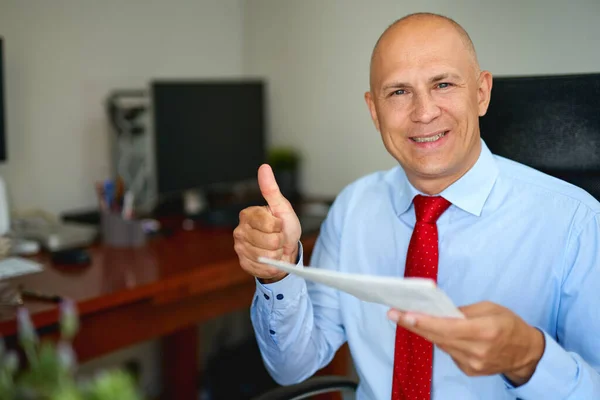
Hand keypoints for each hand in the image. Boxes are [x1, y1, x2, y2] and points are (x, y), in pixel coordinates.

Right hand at [233, 164, 301, 282]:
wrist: (286, 250)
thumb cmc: (284, 226)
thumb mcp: (282, 207)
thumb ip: (271, 189)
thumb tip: (264, 167)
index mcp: (248, 214)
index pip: (269, 223)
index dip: (279, 226)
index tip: (279, 225)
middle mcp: (240, 231)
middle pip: (269, 242)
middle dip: (279, 242)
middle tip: (278, 238)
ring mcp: (240, 248)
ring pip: (266, 256)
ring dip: (276, 254)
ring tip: (275, 249)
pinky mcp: (243, 263)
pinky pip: (262, 267)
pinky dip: (272, 266)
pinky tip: (271, 259)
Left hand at [388, 301, 544, 384]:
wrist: (527, 353)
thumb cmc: (509, 324)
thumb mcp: (490, 308)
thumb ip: (464, 310)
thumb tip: (439, 310)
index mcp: (485, 331)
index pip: (447, 327)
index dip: (424, 322)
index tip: (404, 314)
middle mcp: (477, 351)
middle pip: (438, 337)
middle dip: (413, 324)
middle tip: (393, 313)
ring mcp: (472, 364)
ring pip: (440, 345)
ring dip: (424, 331)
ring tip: (406, 317)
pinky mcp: (469, 370)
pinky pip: (448, 352)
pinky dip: (440, 340)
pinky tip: (433, 331)